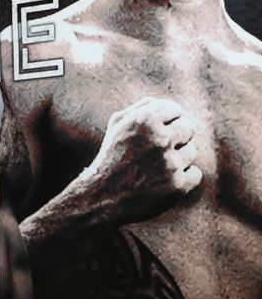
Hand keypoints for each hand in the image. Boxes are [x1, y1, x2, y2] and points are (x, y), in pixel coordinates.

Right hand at [78, 97, 202, 224]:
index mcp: (144, 120)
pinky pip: (195, 174)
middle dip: (176, 138)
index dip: (167, 121)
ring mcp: (169, 163)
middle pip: (188, 128)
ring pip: (191, 152)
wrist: (102, 196)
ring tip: (155, 168)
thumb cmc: (112, 157)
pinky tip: (163, 181)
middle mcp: (158, 139)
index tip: (157, 131)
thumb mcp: (117, 127)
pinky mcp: (177, 185)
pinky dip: (183, 178)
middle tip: (159, 150)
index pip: (176, 110)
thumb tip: (160, 102)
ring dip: (177, 159)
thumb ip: (139, 109)